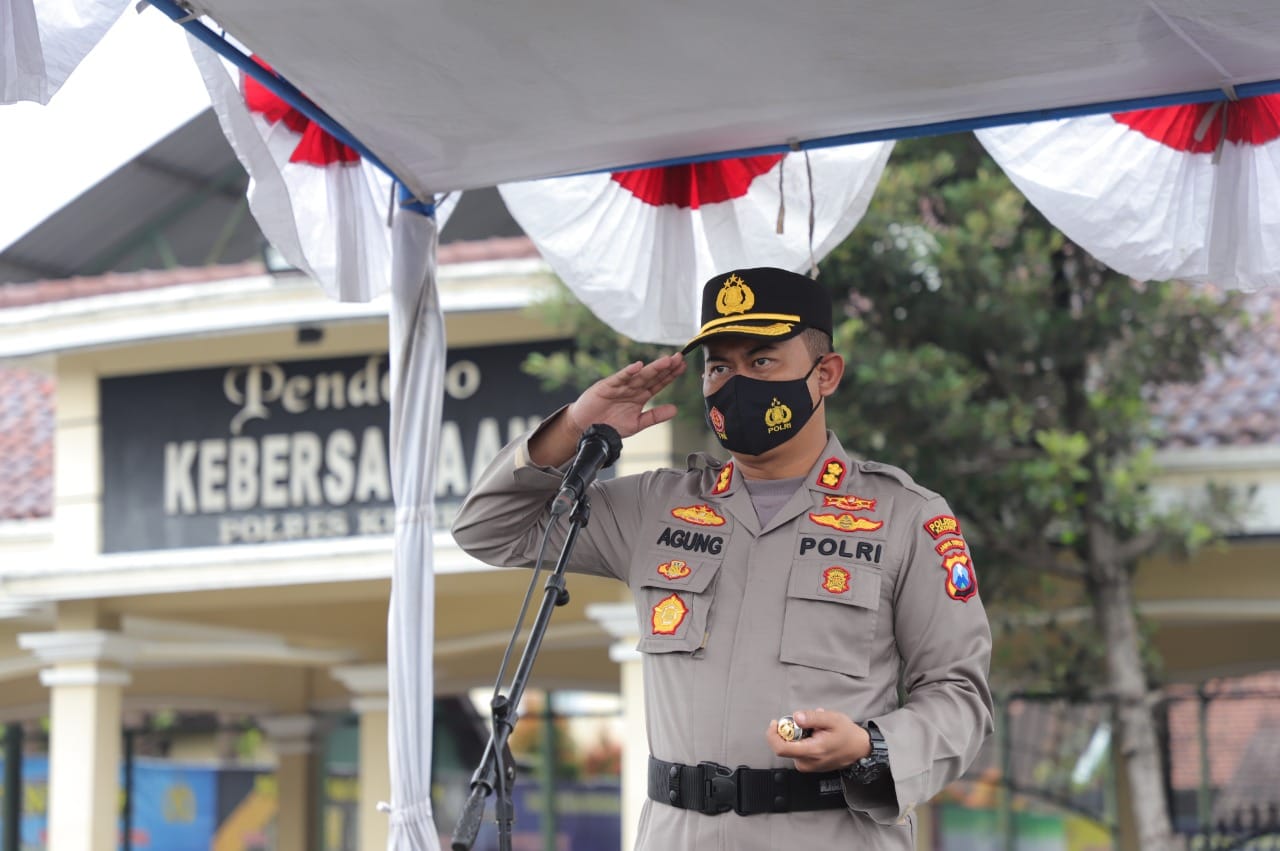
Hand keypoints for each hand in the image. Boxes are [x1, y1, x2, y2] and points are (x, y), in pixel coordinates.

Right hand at [530, 353, 686, 466]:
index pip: (659, 383)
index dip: (671, 375)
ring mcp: (620, 386)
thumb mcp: (637, 423)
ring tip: (666, 361)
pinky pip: (619, 378)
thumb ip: (655, 416)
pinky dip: (628, 372)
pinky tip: (638, 366)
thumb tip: (675, 410)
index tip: (683, 367)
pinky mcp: (606, 387)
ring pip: (639, 375)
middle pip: (652, 376)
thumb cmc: (610, 425)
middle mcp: (632, 388)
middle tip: (679, 358)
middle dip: (666, 367)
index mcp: (640, 396)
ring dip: (652, 368)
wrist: (586, 429)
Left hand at [766, 708, 869, 772]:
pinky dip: (800, 742)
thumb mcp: (832, 719)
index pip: (781, 749)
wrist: (860, 749)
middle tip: (802, 722)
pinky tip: (814, 736)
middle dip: (788, 732)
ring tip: (813, 729)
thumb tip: (795, 717)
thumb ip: (812, 718)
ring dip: (796, 736)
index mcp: (812, 751)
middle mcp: (808, 763)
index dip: (773, 735)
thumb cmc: (847, 734)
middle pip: (784, 747)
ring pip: (790, 749)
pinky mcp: (809, 766)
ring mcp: (808, 766)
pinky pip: (797, 752)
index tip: (776, 723)